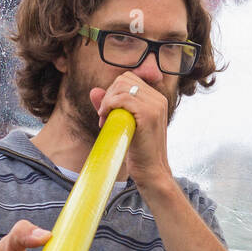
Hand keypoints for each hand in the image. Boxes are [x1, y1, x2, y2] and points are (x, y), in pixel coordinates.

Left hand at [89, 72, 171, 192]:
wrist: (151, 171)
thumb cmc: (138, 151)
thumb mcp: (123, 124)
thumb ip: (110, 106)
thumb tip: (94, 91)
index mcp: (156, 98)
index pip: (129, 79)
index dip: (113, 91)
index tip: (107, 111)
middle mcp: (158, 98)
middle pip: (124, 79)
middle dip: (109, 95)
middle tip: (103, 116)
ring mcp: (155, 105)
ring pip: (123, 87)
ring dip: (108, 101)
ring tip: (104, 119)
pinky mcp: (149, 114)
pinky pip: (124, 99)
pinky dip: (110, 105)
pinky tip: (106, 119)